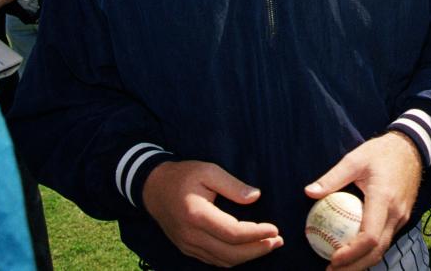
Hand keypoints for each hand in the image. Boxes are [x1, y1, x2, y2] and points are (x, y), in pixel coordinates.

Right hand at [142, 160, 281, 266]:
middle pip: (230, 254)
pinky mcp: (187, 248)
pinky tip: (248, 250)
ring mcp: (187, 245)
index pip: (232, 233)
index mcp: (197, 215)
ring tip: (269, 245)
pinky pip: (214, 260)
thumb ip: (233, 185)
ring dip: (248, 257)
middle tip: (278, 241)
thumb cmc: (182, 175)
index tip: (275, 229)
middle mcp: (191, 236)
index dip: (256, 234)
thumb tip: (256, 197)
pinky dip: (234, 258)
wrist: (152, 187)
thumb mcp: (208, 171)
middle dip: (258, 250)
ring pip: (223, 261)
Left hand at [305, 131, 422, 270]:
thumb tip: (309, 192)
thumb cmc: (380, 153)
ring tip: (339, 267)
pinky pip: (386, 239)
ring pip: (383, 248)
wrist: (411, 148)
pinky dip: (370, 251)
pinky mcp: (402, 217)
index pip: (369, 236)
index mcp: (383, 199)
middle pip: (377, 251)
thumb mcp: (354, 159)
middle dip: (354, 267)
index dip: (351, 253)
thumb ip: (332, 177)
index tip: (332, 259)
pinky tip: (354, 252)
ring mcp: (402, 217)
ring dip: (363, 262)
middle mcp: (395, 213)